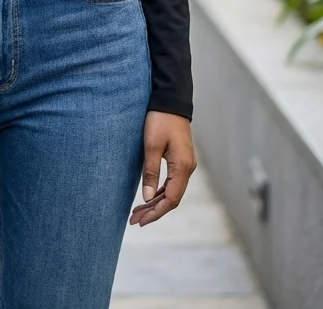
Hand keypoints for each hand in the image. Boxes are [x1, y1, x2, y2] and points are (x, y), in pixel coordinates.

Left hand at [129, 110, 196, 226]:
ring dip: (155, 202)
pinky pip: (172, 182)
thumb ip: (150, 172)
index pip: (171, 199)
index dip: (155, 212)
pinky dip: (159, 191)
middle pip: (172, 198)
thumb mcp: (151, 146)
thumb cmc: (160, 120)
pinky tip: (148, 195)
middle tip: (134, 220)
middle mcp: (187, 169)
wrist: (171, 100)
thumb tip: (146, 198)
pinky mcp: (181, 159)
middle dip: (153, 211)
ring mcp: (185, 164)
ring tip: (138, 212)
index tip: (140, 221)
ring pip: (171, 191)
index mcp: (182, 167)